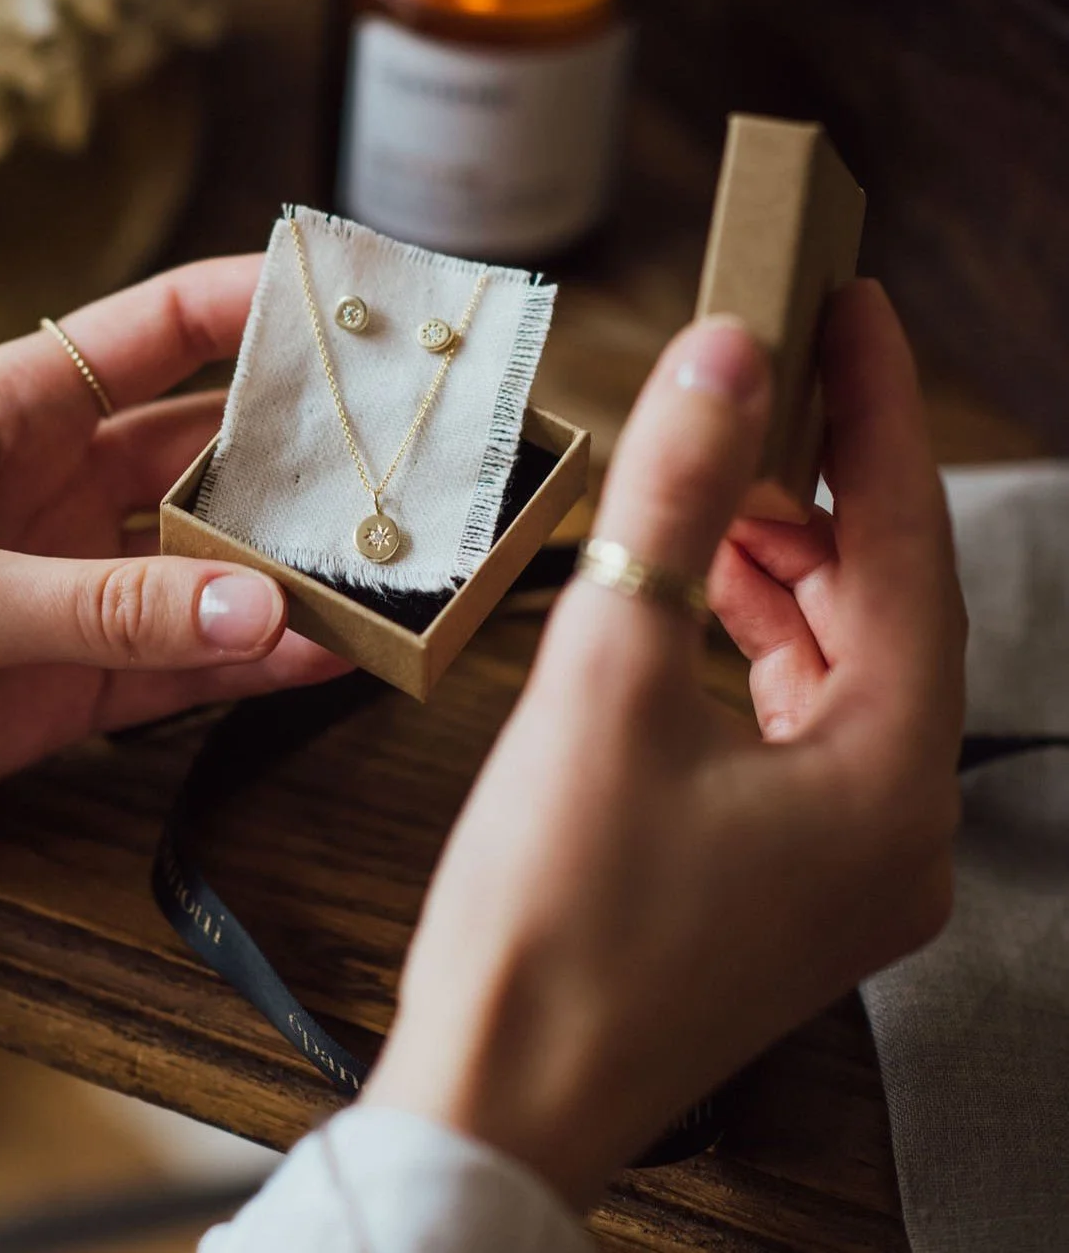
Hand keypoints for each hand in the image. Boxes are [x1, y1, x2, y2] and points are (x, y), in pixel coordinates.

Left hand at [0, 257, 343, 866]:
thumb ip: (102, 606)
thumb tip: (261, 610)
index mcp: (8, 414)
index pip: (154, 334)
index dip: (251, 306)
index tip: (347, 306)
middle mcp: (53, 492)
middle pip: (204, 456)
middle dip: (295, 457)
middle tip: (395, 464)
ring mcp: (67, 589)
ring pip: (206, 569)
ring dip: (283, 573)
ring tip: (377, 576)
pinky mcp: (64, 682)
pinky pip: (179, 665)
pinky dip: (246, 664)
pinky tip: (315, 657)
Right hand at [364, 283, 964, 1204]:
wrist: (497, 1092)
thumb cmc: (551, 921)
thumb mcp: (606, 682)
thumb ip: (674, 510)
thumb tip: (723, 366)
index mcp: (889, 781)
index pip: (908, 550)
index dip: (880, 415)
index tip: (855, 312)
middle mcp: (895, 829)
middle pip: (883, 609)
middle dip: (820, 493)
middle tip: (763, 395)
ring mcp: (841, 863)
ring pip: (839, 670)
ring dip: (783, 572)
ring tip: (719, 489)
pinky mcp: (779, 879)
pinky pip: (796, 728)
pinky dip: (755, 649)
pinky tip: (699, 600)